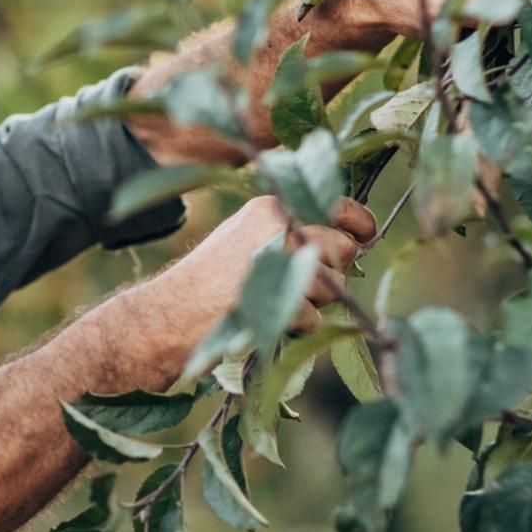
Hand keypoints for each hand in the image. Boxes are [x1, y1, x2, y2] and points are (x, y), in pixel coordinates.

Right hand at [154, 195, 376, 343]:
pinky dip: (296, 326)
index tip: (364, 236)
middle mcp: (279, 226)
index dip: (358, 224)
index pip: (338, 205)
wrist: (167, 314)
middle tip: (303, 285)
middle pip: (345, 248)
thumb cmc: (207, 281)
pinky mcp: (280, 298)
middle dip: (334, 271)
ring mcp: (280, 262)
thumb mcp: (245, 237)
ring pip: (335, 285)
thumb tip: (347, 241)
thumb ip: (289, 231)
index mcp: (270, 206)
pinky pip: (315, 317)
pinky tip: (265, 319)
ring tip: (272, 301)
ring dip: (315, 302)